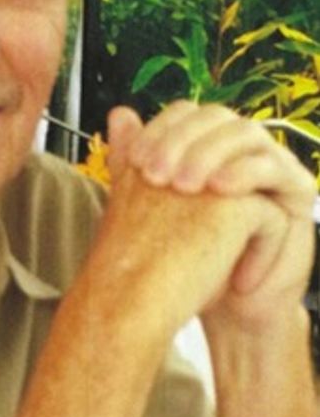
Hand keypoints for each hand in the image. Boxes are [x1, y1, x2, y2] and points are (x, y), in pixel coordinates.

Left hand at [107, 101, 316, 326]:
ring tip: (184, 187)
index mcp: (207, 143)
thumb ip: (135, 162)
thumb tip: (118, 113)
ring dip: (211, 154)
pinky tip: (220, 193)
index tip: (133, 161)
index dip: (159, 129)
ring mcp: (272, 162)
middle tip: (155, 174)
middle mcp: (241, 147)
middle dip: (181, 141)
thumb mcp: (155, 208)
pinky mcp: (298, 189)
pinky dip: (245, 176)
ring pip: (247, 134)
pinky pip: (275, 169)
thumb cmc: (188, 256)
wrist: (227, 303)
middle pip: (215, 116)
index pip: (185, 113)